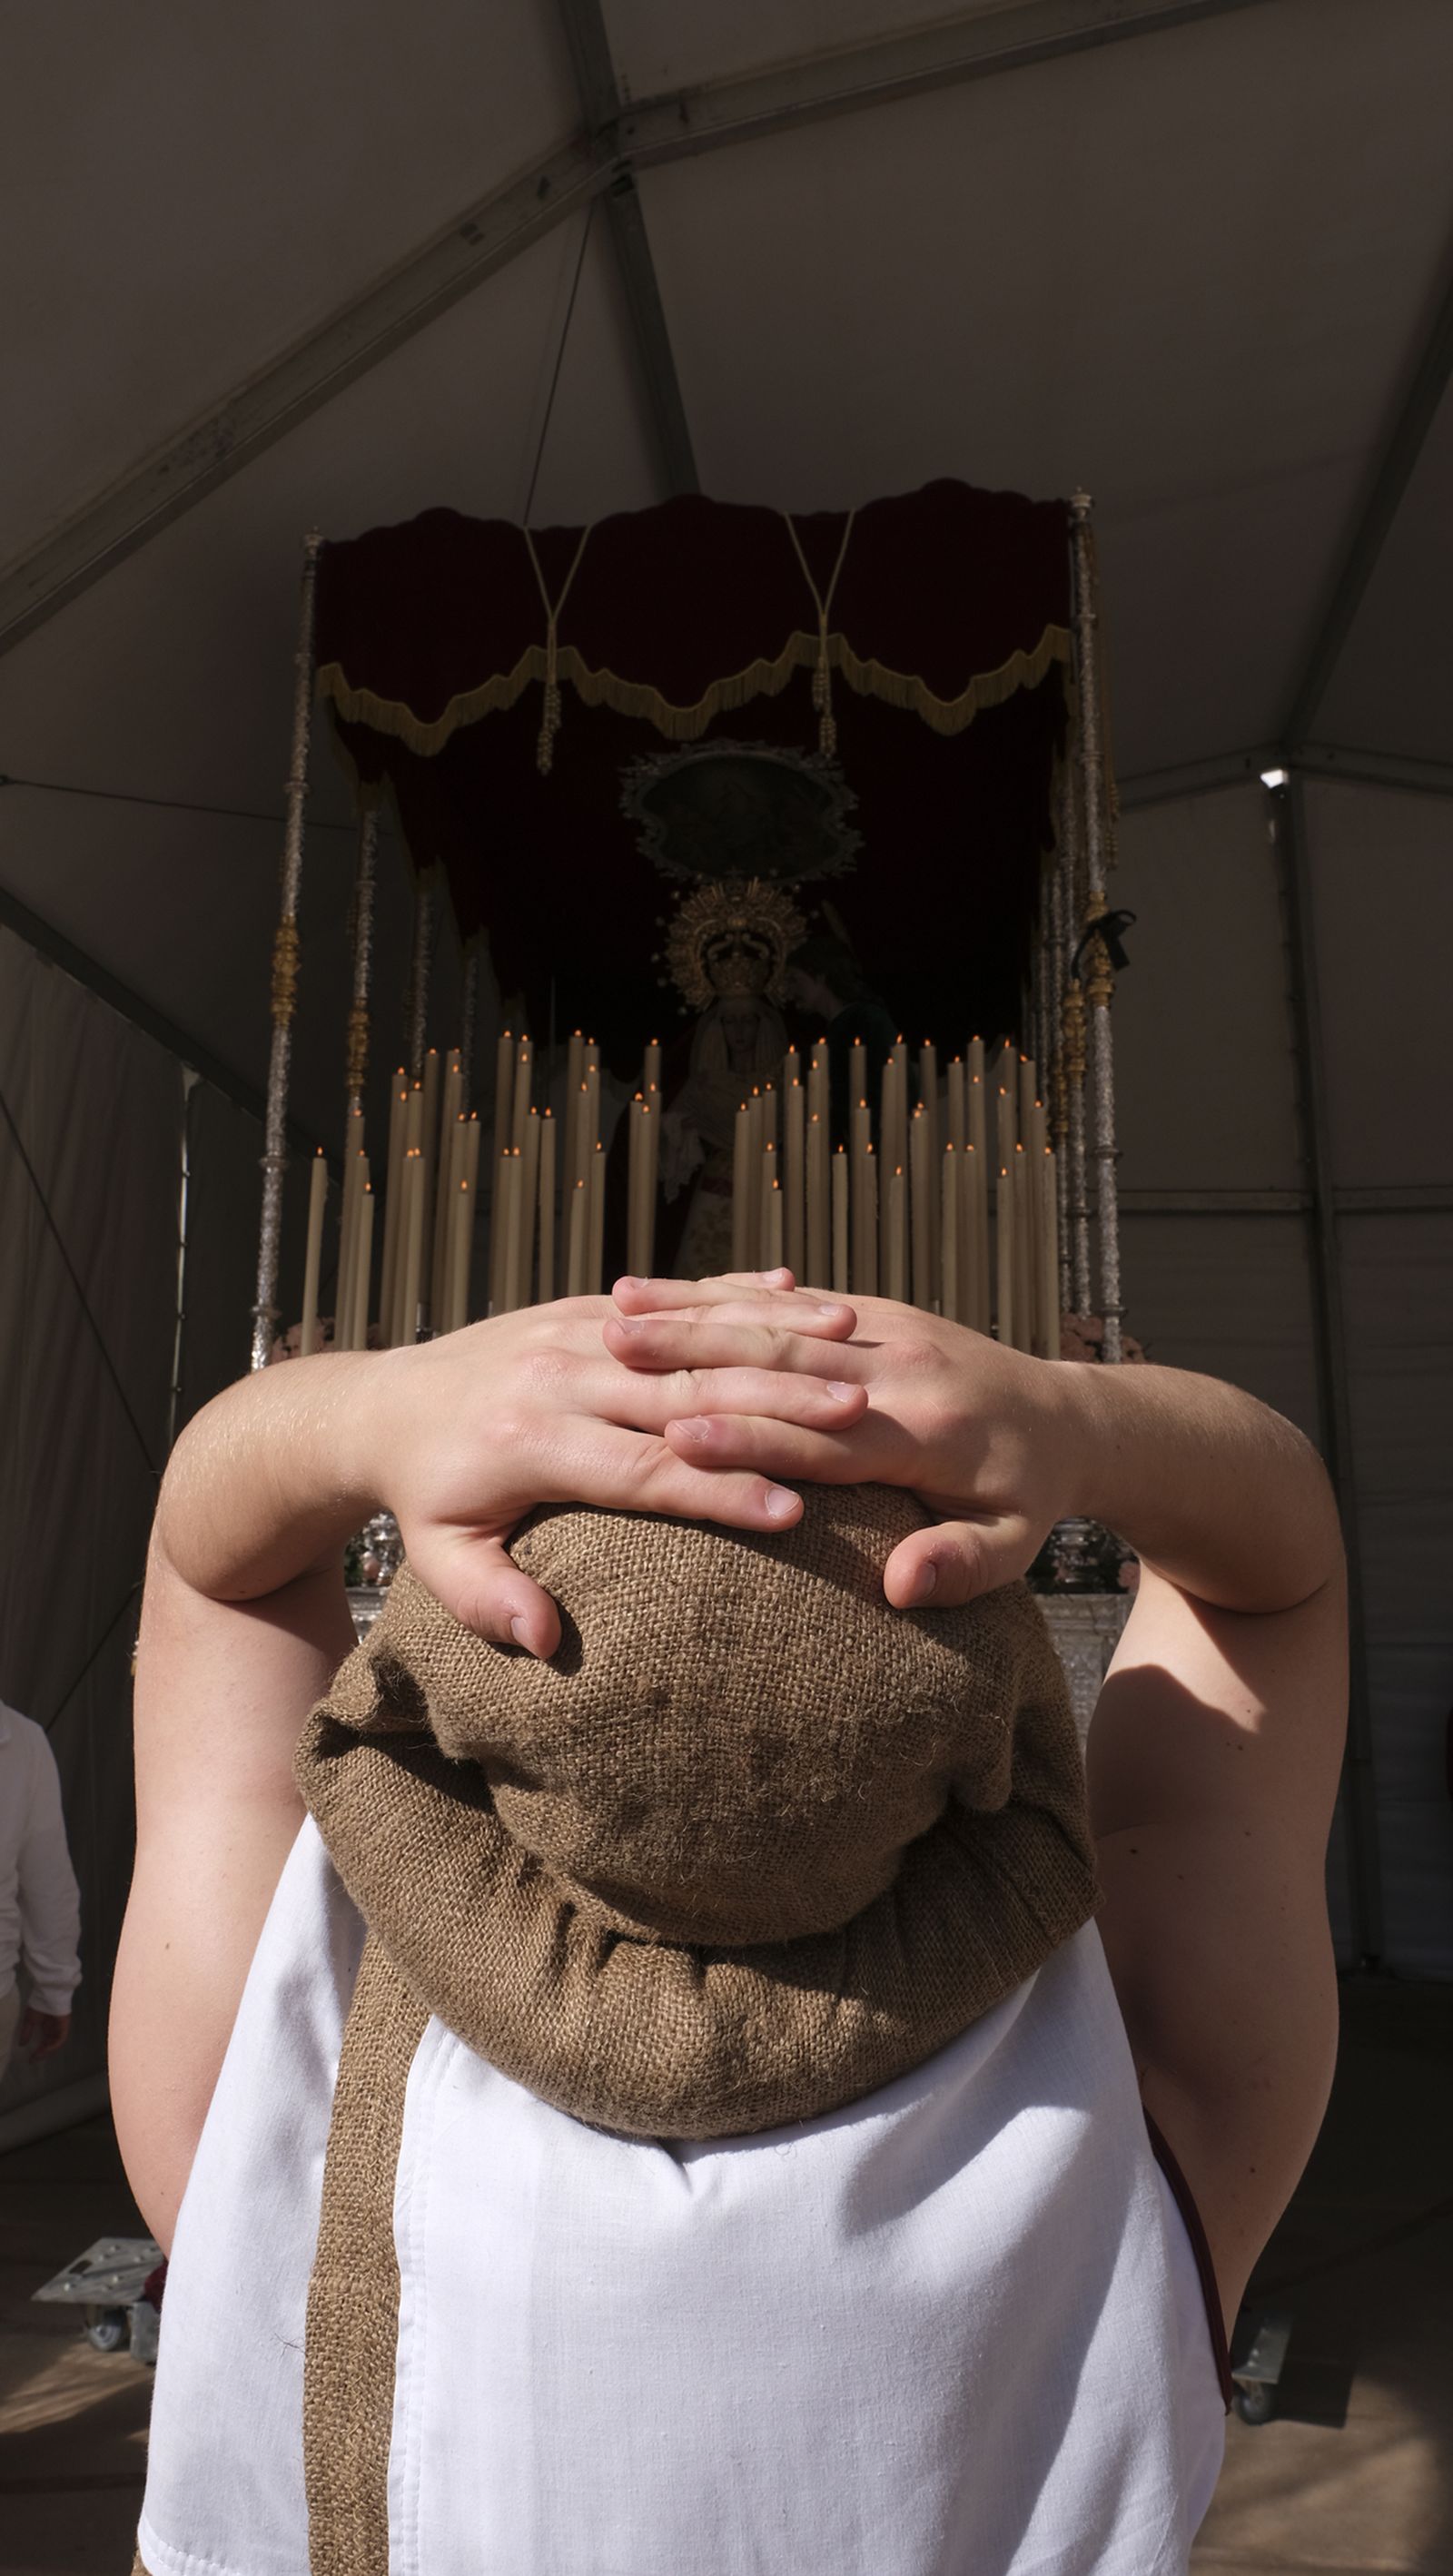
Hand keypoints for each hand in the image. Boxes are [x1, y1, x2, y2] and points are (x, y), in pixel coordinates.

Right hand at [19, 2007, 69, 2059]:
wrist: (48, 1994)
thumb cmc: (39, 2004)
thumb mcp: (30, 2019)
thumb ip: (26, 2032)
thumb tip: (21, 2044)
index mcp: (47, 2026)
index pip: (44, 2042)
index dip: (38, 2051)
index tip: (30, 2058)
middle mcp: (54, 2028)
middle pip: (50, 2044)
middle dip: (42, 2053)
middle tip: (33, 2059)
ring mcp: (60, 2027)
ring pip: (56, 2043)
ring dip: (48, 2051)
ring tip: (38, 2056)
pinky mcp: (65, 2026)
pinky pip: (61, 2039)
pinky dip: (53, 2045)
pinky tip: (45, 2049)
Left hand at [359, 1280, 867, 1650]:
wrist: (383, 1404)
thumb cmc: (423, 1499)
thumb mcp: (438, 1560)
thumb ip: (487, 1601)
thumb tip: (546, 1642)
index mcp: (529, 1441)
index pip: (642, 1471)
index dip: (718, 1490)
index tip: (793, 1513)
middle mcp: (557, 1373)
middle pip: (684, 1394)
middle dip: (775, 1408)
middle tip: (859, 1422)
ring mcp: (576, 1329)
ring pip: (693, 1337)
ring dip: (777, 1345)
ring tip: (854, 1353)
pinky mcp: (588, 1306)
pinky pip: (678, 1302)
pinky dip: (744, 1300)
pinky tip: (810, 1299)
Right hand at [605, 1275, 1083, 1608]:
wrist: (1071, 1416)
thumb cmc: (1030, 1497)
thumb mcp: (1015, 1546)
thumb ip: (960, 1566)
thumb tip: (901, 1588)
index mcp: (927, 1430)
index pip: (822, 1435)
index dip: (749, 1436)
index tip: (673, 1438)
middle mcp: (901, 1367)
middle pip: (784, 1358)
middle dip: (697, 1355)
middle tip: (611, 1353)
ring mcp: (886, 1328)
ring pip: (775, 1316)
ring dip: (693, 1313)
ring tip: (614, 1312)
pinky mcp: (872, 1312)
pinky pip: (786, 1300)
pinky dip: (719, 1297)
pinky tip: (656, 1295)